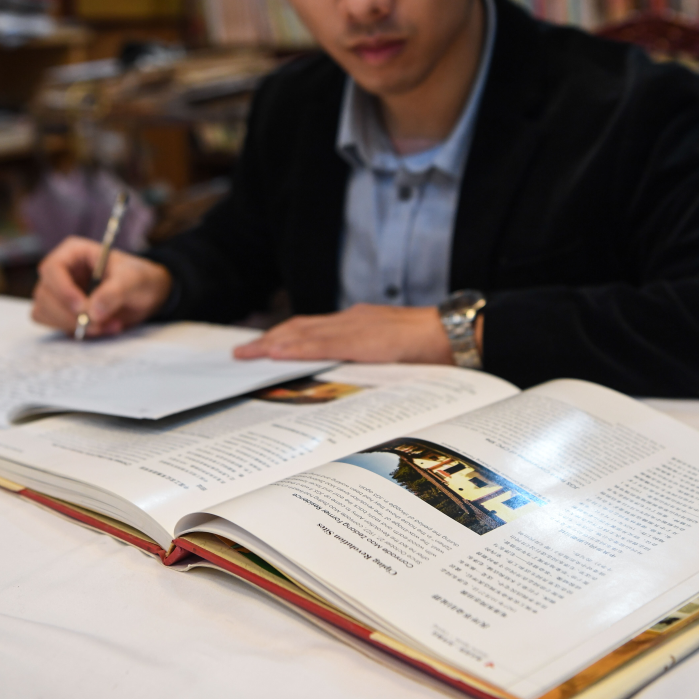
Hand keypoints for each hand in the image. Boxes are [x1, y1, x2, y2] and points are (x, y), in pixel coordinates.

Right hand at [32, 235, 172, 336]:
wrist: (148, 295)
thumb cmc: (139, 278)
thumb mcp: (133, 280)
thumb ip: (114, 293)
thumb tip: (92, 313)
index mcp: (73, 253)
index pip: (51, 269)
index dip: (62, 290)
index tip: (81, 307)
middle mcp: (61, 272)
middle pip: (45, 295)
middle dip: (70, 314)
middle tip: (100, 323)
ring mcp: (59, 293)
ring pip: (45, 312)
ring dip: (74, 325)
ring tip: (108, 325)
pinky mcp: (63, 312)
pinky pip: (57, 325)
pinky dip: (78, 332)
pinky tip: (104, 328)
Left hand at [232, 303, 454, 363]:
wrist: (456, 335)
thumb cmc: (430, 349)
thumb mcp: (392, 354)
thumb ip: (369, 359)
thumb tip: (347, 378)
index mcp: (360, 324)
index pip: (313, 328)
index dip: (285, 336)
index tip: (263, 346)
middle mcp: (353, 320)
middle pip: (300, 327)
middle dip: (270, 339)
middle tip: (242, 353)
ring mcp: (357, 326)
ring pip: (305, 332)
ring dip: (274, 342)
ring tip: (250, 353)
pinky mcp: (363, 338)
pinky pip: (322, 342)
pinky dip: (297, 346)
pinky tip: (278, 352)